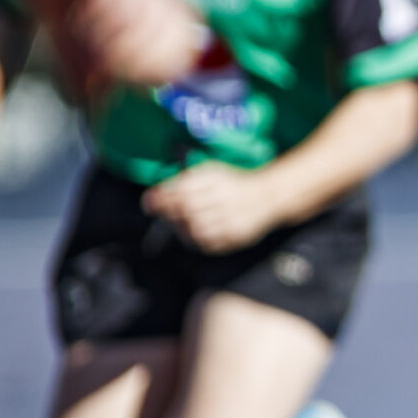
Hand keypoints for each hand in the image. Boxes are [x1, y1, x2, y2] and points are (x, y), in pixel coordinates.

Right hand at [0, 0, 200, 98]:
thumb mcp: (58, 16)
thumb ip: (77, 52)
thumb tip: (93, 93)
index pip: (179, 33)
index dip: (163, 64)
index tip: (134, 85)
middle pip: (172, 30)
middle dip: (142, 61)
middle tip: (109, 72)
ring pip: (146, 14)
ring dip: (118, 42)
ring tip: (89, 49)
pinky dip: (99, 14)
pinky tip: (75, 21)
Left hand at [143, 163, 282, 254]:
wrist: (267, 196)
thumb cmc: (232, 183)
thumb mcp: (209, 173)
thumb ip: (183, 181)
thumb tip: (154, 196)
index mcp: (215, 182)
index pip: (180, 193)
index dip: (161, 200)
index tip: (149, 204)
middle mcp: (224, 200)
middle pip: (185, 212)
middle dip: (171, 215)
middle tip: (169, 214)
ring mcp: (231, 221)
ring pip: (194, 231)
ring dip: (183, 229)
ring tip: (187, 222)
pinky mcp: (236, 237)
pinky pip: (208, 244)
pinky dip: (198, 240)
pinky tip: (201, 231)